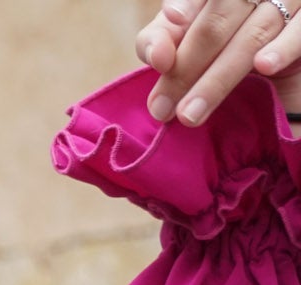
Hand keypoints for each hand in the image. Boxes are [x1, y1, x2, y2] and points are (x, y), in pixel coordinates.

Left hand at [139, 0, 300, 122]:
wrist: (283, 70)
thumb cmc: (225, 54)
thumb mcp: (189, 43)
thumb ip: (165, 40)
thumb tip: (158, 55)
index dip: (178, 17)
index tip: (161, 58)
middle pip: (216, 23)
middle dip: (186, 68)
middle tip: (162, 109)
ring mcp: (289, 2)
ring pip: (252, 35)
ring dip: (218, 78)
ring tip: (190, 113)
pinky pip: (300, 32)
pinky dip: (282, 48)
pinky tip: (265, 66)